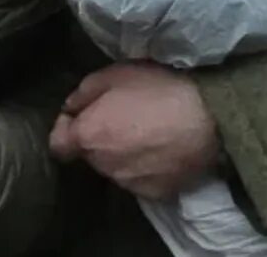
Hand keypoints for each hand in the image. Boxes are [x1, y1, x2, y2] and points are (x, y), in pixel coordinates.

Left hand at [49, 63, 220, 199]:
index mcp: (88, 136)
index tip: (83, 115)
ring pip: (116, 167)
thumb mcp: (117, 74)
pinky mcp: (155, 193)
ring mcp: (129, 182)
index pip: (57, 145)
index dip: (65, 129)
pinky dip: (146, 167)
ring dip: (123, 154)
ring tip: (149, 133)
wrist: (209, 119)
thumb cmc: (160, 89)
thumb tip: (71, 107)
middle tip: (125, 117)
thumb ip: (84, 91)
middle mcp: (103, 165)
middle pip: (90, 154)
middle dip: (100, 137)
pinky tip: (164, 150)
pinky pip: (141, 179)